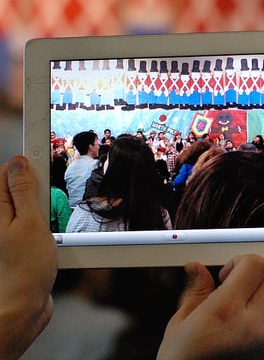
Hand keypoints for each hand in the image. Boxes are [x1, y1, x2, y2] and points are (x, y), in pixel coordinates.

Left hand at [0, 156, 57, 359]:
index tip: (43, 163)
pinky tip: (48, 241)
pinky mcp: (17, 246)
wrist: (22, 308)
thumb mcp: (30, 223)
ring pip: (27, 208)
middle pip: (17, 190)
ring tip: (49, 228)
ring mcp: (7, 233)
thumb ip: (24, 191)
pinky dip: (44, 228)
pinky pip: (32, 226)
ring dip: (42, 212)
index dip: (26, 166)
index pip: (6, 173)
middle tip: (47, 206)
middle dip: (37, 191)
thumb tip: (19, 163)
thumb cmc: (24, 271)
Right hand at [157, 254, 263, 359]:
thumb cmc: (182, 358)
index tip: (227, 272)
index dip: (241, 260)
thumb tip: (196, 267)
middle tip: (238, 283)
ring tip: (248, 300)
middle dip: (258, 272)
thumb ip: (196, 290)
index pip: (255, 265)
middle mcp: (251, 322)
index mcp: (225, 310)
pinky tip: (251, 321)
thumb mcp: (180, 322)